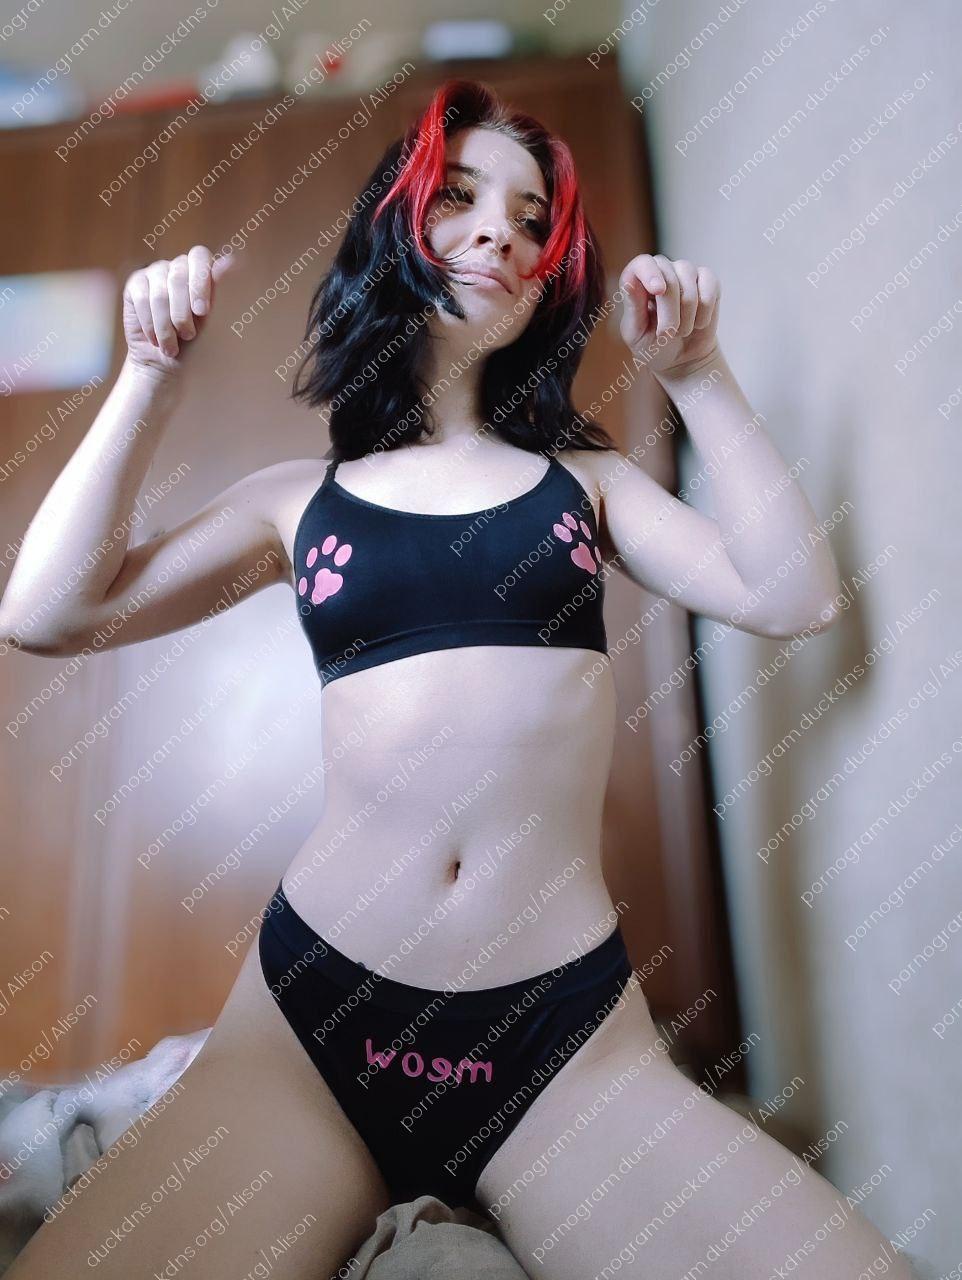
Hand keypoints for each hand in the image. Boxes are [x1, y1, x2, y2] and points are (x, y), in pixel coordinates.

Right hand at [122, 245, 238, 377]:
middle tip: (188, 335)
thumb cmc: (194, 343)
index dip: (200, 282)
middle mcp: (177, 266)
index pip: (200, 256)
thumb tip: (231, 260)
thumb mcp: (210, 321)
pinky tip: (155, 340)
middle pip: (179, 276)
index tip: (202, 312)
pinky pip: (142, 299)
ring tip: (172, 347)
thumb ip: (218, 291)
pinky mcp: (135, 284)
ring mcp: (154, 272)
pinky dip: (151, 324)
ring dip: (166, 326)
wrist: (166, 363)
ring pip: (160, 294)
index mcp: (200, 271)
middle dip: (183, 312)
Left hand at [619, 254, 720, 377]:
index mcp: (639, 282)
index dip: (650, 273)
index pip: (642, 263)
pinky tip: (698, 323)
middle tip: (667, 335)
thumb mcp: (636, 334)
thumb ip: (633, 308)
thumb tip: (630, 282)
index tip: (659, 290)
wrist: (682, 359)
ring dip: (687, 316)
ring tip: (682, 331)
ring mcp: (686, 273)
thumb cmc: (654, 345)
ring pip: (689, 285)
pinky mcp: (708, 281)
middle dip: (669, 313)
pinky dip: (705, 312)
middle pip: (669, 278)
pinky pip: (710, 288)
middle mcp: (662, 270)